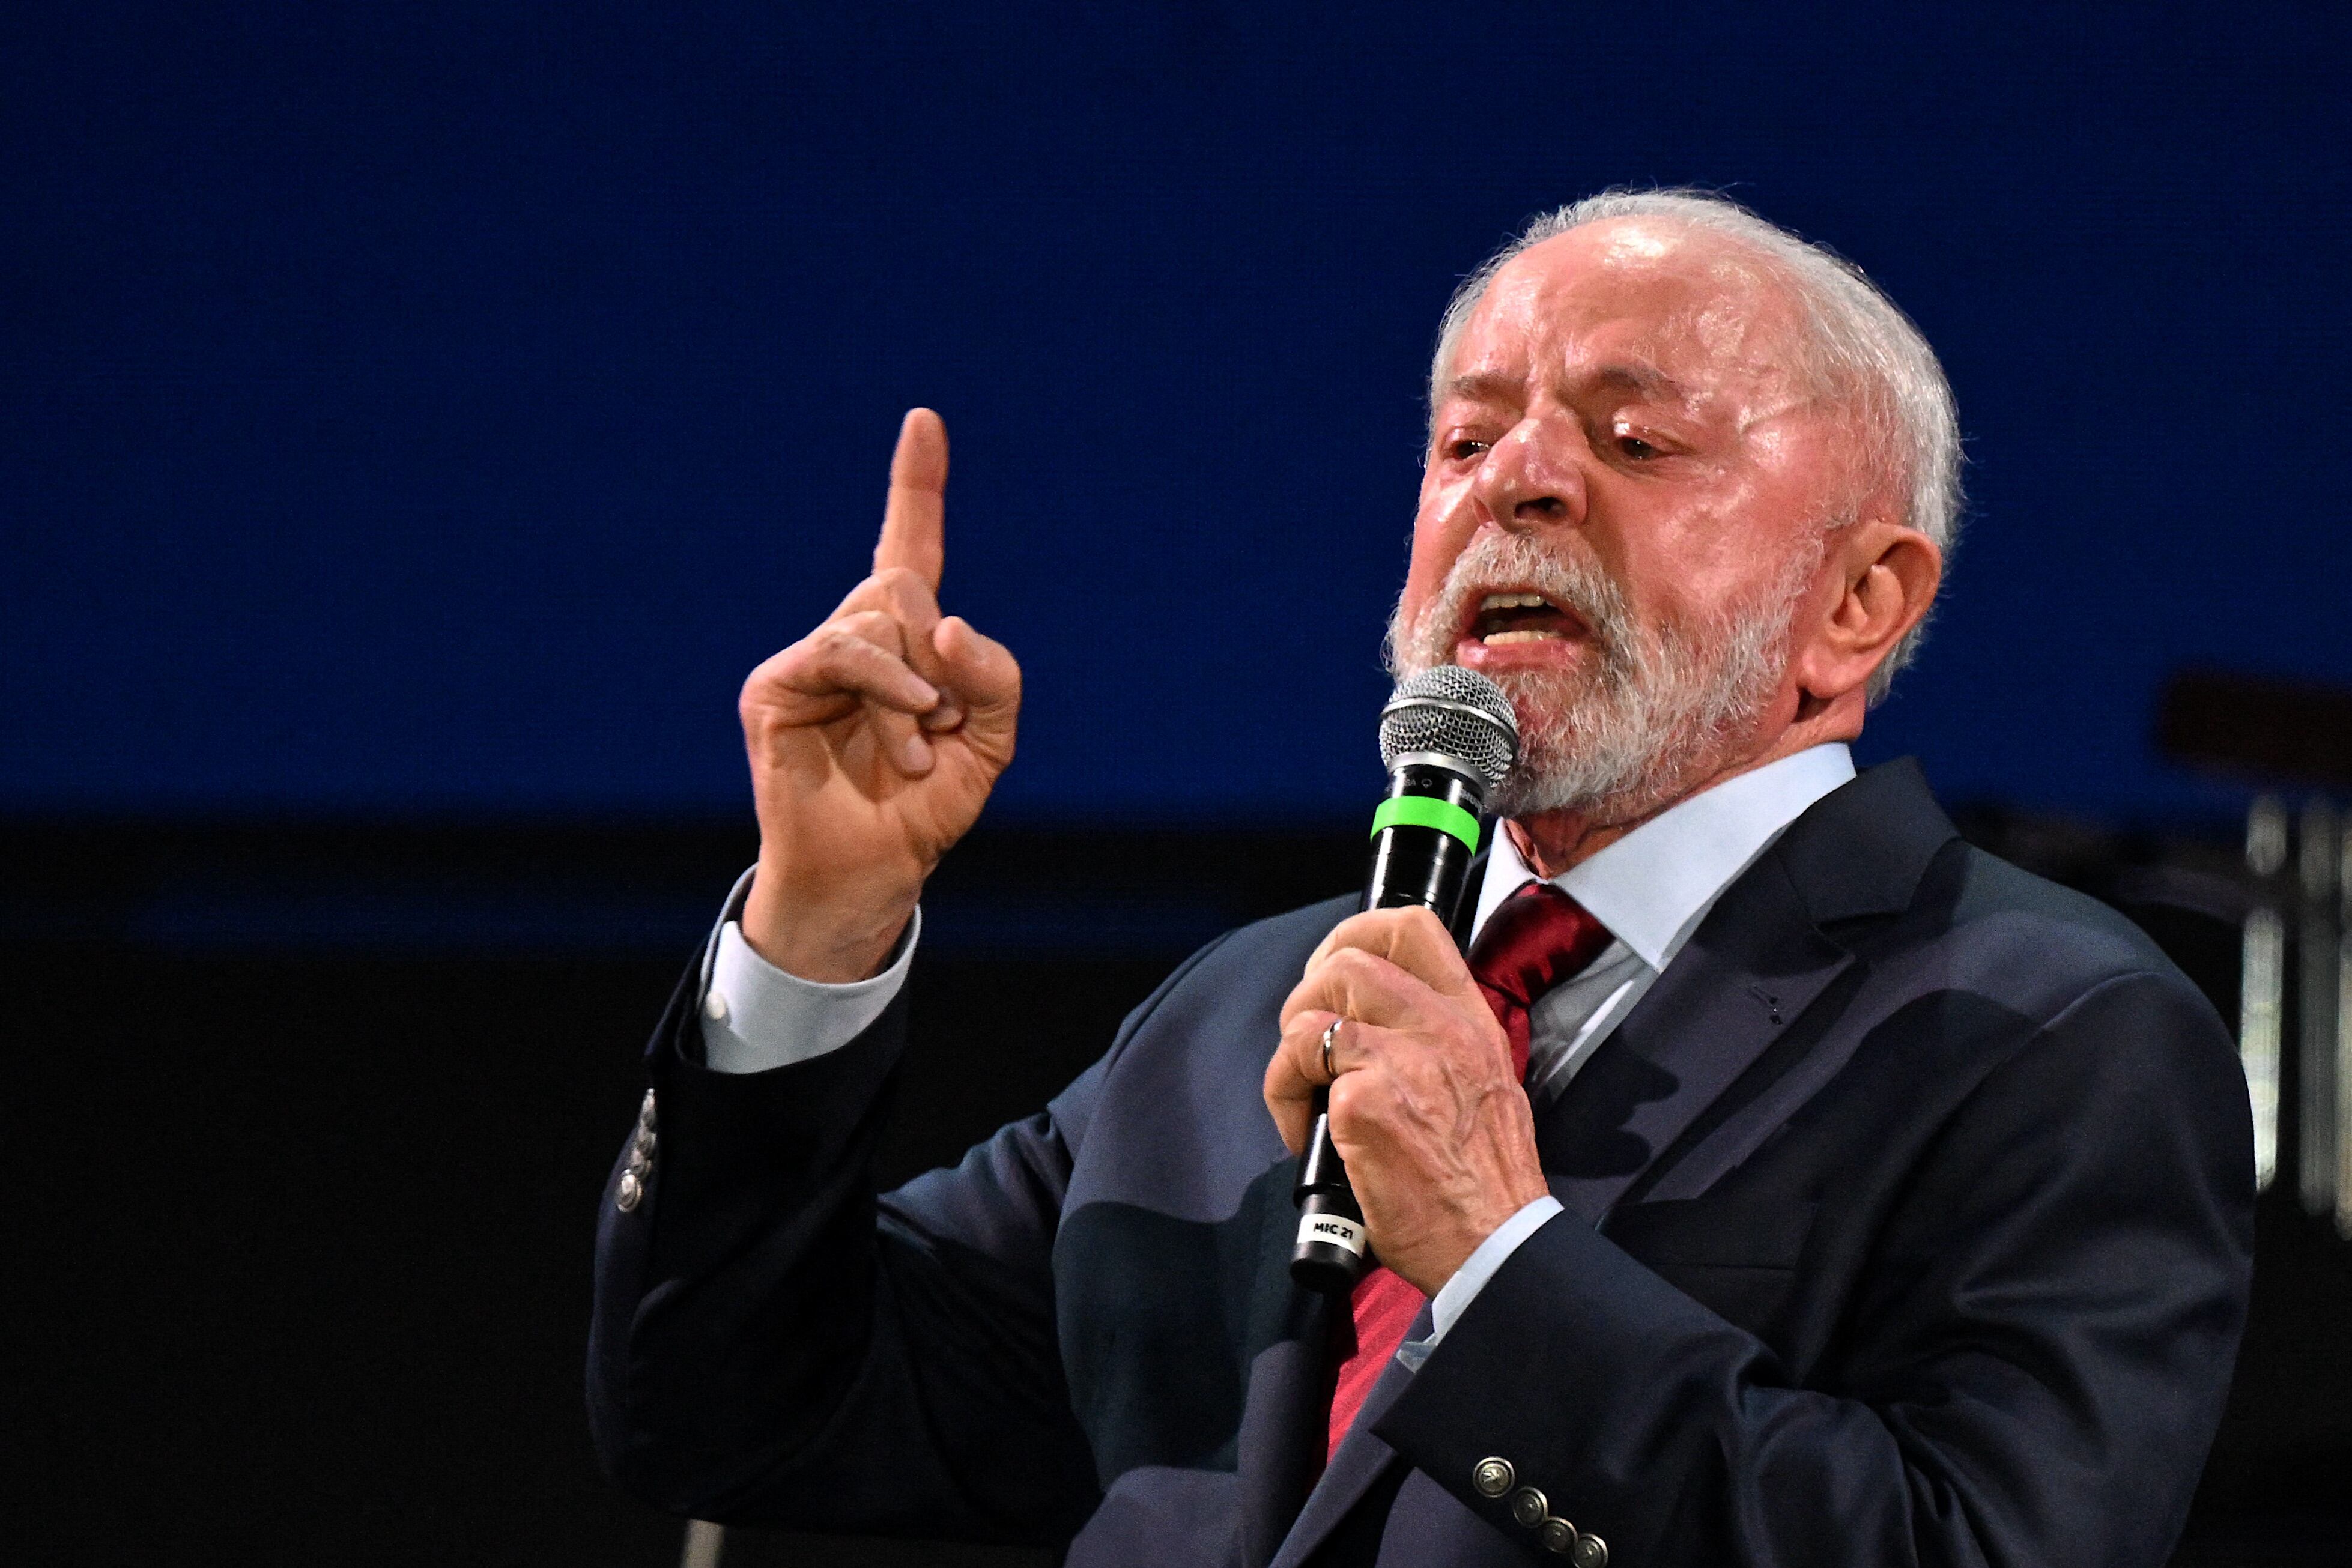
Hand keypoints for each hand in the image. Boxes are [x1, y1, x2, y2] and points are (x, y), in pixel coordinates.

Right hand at [737, 409, 1020, 981]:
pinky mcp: (775, 687)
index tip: (924, 421)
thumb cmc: (927, 805)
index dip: (916, 485)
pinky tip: (907, 727)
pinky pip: (842, 652)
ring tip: (917, 746)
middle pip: (903, 586)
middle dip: (941, 654)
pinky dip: (886, 686)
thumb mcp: (991, 738)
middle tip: (941, 721)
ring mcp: (809, 659)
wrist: (876, 872)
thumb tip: (944, 621)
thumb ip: (993, 676)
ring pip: (878, 620)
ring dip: (917, 690)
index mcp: (904, 641)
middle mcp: (851, 637)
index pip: (909, 545)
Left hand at [1266, 907, 1549, 1294]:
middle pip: (1347, 961)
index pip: (1413, 929)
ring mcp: (1402, 1062)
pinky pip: (1293, 1072)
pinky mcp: (1364, 1104)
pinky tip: (1308, 1138)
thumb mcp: (1484, 1086)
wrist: (1495, 1243)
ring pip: (1310, 1012)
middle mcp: (1439, 1029)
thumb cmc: (1484, 1182)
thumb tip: (1375, 1022)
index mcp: (1469, 1021)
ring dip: (1290, 1053)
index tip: (1334, 968)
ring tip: (1305, 1098)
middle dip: (1308, 995)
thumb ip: (1438, 1044)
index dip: (1358, 933)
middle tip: (1308, 1045)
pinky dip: (1284, 1102)